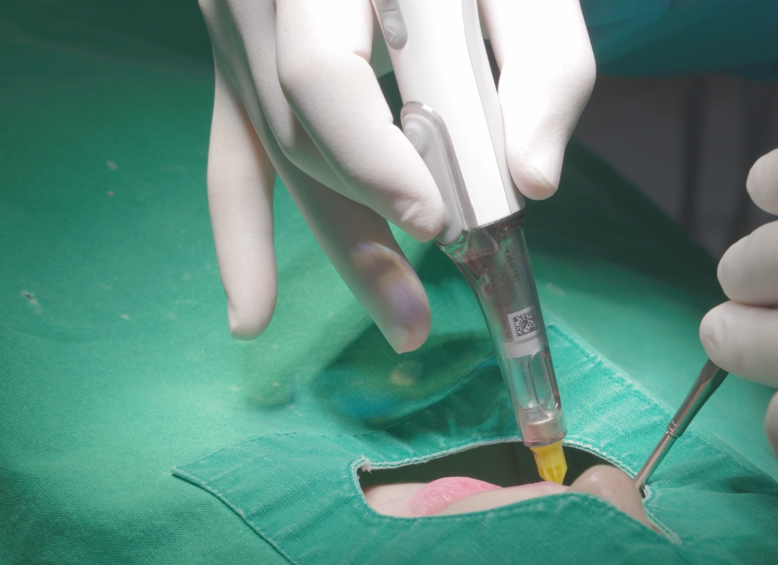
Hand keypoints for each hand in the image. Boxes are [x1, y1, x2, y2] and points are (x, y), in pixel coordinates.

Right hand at [197, 0, 594, 349]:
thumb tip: (532, 182)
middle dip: (364, 224)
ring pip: (277, 154)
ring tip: (401, 321)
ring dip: (339, 242)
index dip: (370, 157)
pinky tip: (251, 316)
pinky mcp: (240, 66)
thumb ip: (545, 63)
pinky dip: (242, 237)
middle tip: (422, 313)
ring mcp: (237, 30)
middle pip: (298, 130)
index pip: (318, 72)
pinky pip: (231, 158)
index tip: (432, 221)